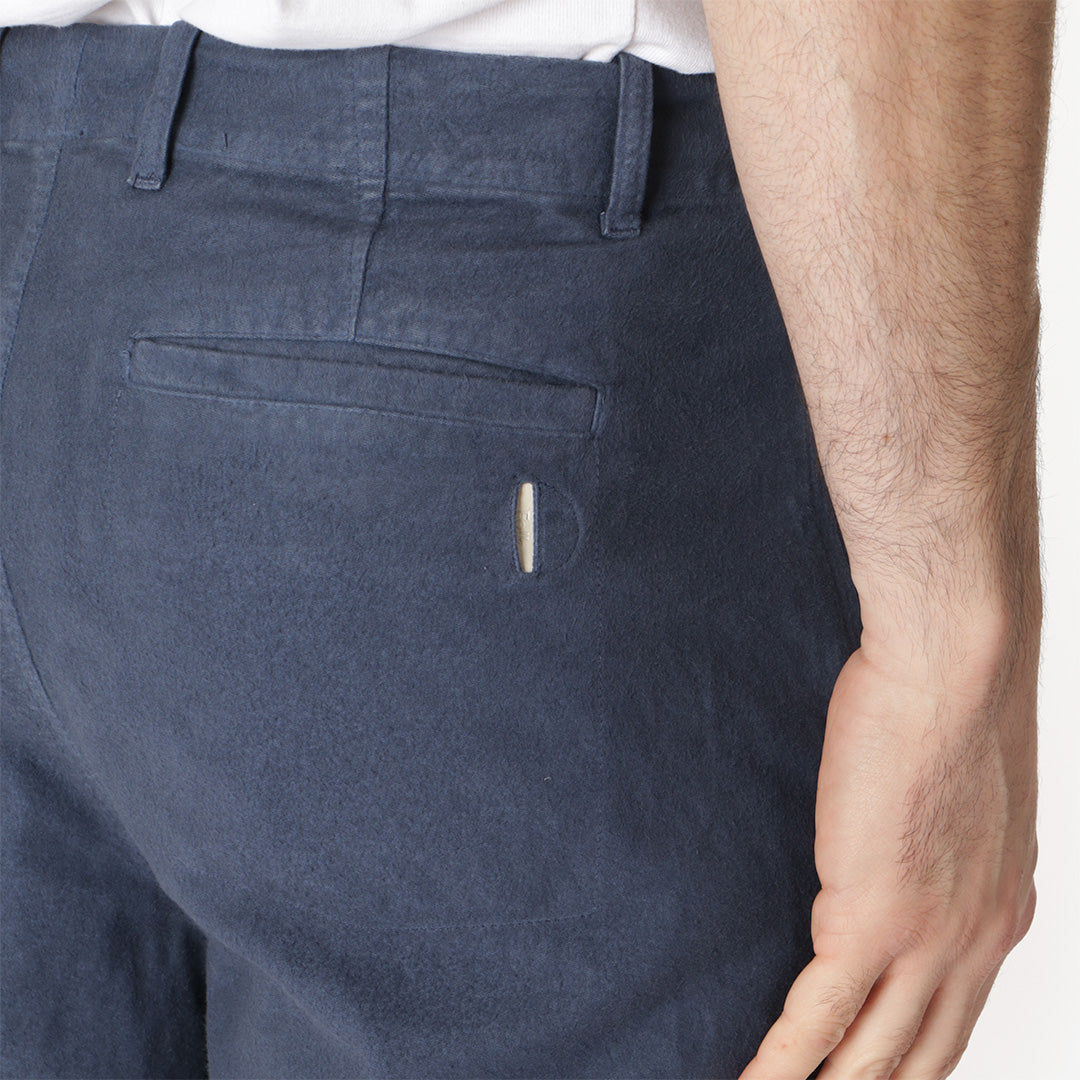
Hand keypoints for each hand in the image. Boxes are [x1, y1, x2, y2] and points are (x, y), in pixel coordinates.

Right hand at [738, 633, 1037, 1079]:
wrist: (953, 668)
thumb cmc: (949, 701)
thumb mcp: (963, 793)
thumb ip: (939, 844)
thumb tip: (893, 846)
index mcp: (998, 917)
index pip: (955, 1023)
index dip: (912, 1065)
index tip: (875, 1075)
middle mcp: (972, 947)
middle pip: (920, 1063)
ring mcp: (925, 942)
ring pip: (872, 1058)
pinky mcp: (867, 921)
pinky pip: (817, 1018)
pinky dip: (781, 1063)